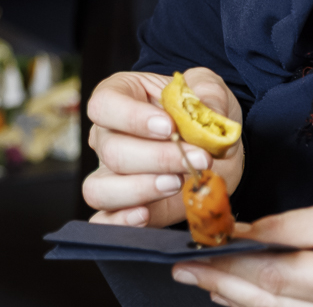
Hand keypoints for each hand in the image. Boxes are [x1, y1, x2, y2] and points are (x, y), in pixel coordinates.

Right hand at [84, 68, 244, 227]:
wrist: (213, 149)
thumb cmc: (201, 113)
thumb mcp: (209, 91)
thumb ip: (208, 94)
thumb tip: (207, 112)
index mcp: (118, 98)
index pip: (104, 106)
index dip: (132, 118)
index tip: (169, 127)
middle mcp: (106, 136)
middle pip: (110, 151)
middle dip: (157, 158)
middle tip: (197, 159)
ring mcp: (111, 173)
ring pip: (99, 188)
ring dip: (139, 190)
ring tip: (175, 183)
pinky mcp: (125, 205)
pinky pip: (104, 218)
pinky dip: (119, 221)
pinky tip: (146, 215)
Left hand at [174, 195, 312, 305]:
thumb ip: (287, 228)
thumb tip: (239, 233)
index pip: (271, 279)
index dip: (227, 269)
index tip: (193, 256)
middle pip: (268, 303)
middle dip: (221, 285)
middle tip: (183, 270)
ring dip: (237, 299)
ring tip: (203, 279)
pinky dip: (263, 306)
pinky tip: (238, 295)